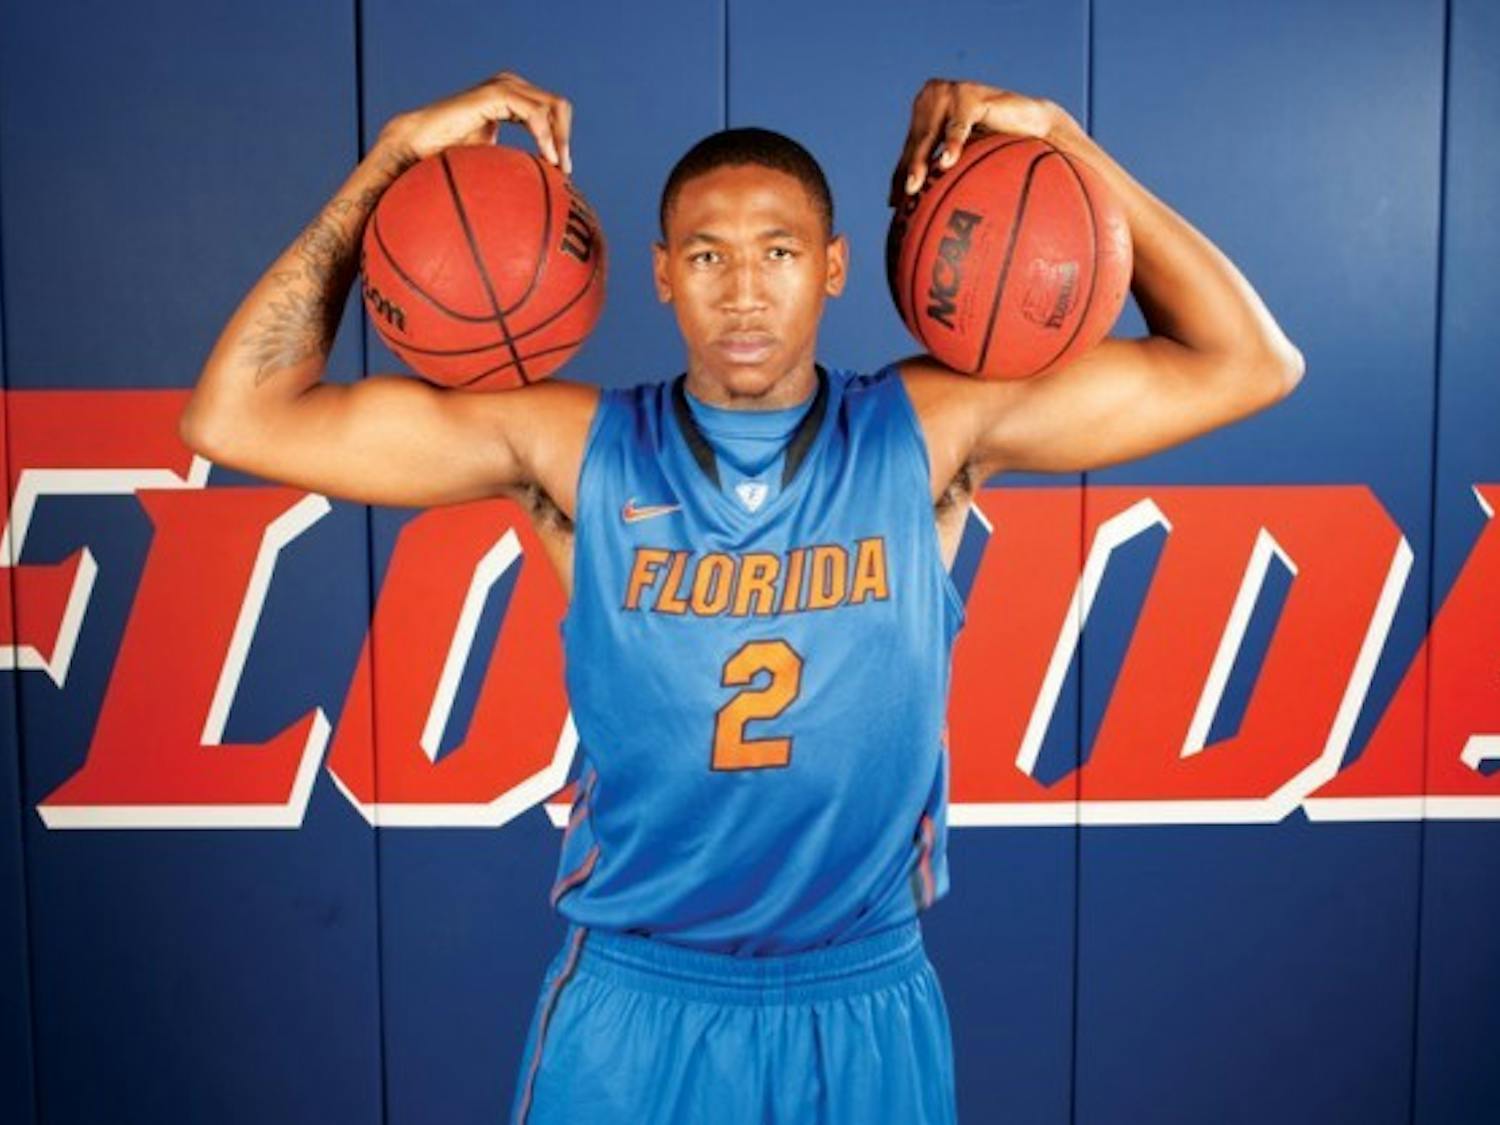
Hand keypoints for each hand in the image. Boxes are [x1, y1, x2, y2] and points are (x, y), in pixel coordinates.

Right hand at [378, 70, 574, 173]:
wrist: (419, 144)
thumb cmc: (449, 156)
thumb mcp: (491, 160)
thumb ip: (513, 164)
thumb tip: (536, 194)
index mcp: (512, 100)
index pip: (552, 111)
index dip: (562, 139)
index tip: (564, 171)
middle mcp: (510, 87)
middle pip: (558, 106)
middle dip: (565, 137)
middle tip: (564, 170)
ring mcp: (503, 86)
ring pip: (553, 106)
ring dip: (561, 138)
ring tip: (558, 166)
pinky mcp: (495, 93)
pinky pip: (534, 113)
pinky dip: (545, 136)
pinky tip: (547, 158)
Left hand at [890, 79, 1068, 203]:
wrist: (1034, 123)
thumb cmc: (999, 142)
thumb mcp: (966, 157)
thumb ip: (941, 172)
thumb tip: (915, 209)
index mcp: (927, 111)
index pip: (910, 149)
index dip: (900, 175)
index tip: (894, 204)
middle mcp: (933, 97)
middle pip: (916, 143)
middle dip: (907, 172)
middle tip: (903, 200)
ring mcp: (950, 93)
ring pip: (929, 135)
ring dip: (920, 162)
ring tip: (914, 186)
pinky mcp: (970, 94)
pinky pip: (958, 125)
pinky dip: (952, 144)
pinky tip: (947, 162)